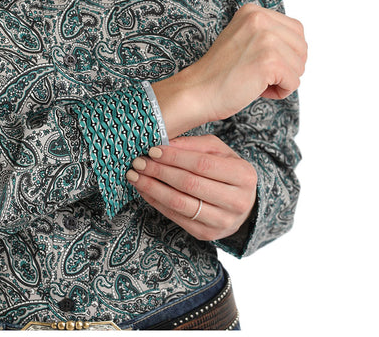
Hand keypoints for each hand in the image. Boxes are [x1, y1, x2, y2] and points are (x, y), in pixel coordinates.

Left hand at [126, 134, 256, 240]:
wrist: (241, 202)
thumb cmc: (226, 169)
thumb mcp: (217, 150)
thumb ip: (193, 144)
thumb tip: (164, 143)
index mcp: (244, 175)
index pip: (202, 165)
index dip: (174, 157)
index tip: (153, 150)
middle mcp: (237, 201)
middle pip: (189, 184)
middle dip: (159, 171)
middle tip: (138, 162)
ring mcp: (223, 221)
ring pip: (179, 203)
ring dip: (152, 188)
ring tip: (135, 176)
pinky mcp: (207, 234)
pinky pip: (175, 216)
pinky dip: (155, 201)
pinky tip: (144, 189)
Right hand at [187, 3, 306, 121]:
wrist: (198, 91)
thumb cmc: (220, 72)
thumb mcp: (244, 39)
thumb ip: (268, 34)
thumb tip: (300, 48)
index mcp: (253, 11)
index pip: (296, 30)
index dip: (285, 53)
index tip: (259, 61)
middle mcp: (260, 19)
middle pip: (302, 47)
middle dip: (287, 67)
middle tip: (259, 74)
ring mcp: (266, 39)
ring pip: (300, 66)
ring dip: (282, 80)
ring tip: (255, 81)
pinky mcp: (270, 61)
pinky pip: (294, 82)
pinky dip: (280, 92)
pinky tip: (257, 89)